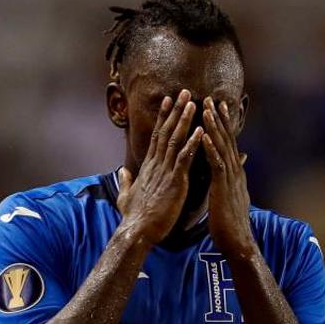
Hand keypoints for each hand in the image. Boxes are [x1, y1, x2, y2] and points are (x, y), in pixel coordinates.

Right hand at [117, 89, 203, 244]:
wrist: (137, 232)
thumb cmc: (134, 217)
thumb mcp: (126, 195)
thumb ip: (126, 181)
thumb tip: (123, 171)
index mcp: (149, 166)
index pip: (156, 136)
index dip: (163, 118)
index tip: (168, 101)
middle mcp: (156, 164)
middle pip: (165, 131)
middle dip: (175, 110)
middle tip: (183, 91)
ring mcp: (165, 171)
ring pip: (175, 140)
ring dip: (184, 120)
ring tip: (193, 102)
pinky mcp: (174, 182)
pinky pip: (185, 159)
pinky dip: (193, 144)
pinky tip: (201, 131)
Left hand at [201, 97, 256, 258]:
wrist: (237, 243)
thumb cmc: (230, 224)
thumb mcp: (232, 197)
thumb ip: (232, 180)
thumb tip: (236, 168)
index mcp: (233, 174)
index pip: (227, 144)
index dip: (222, 125)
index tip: (215, 108)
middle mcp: (235, 172)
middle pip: (226, 140)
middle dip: (218, 119)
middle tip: (211, 98)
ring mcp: (230, 180)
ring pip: (222, 147)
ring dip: (214, 127)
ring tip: (207, 109)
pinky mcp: (224, 189)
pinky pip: (217, 164)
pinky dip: (210, 149)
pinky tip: (203, 136)